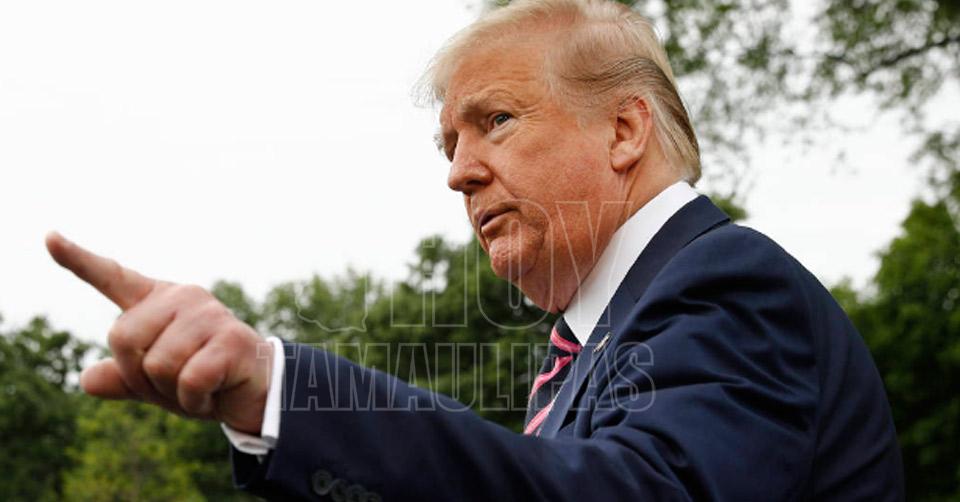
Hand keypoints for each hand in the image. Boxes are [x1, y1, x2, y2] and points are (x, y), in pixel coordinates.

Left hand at [45, 232, 272, 434]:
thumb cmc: (204, 381)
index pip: (112, 277)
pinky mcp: (230, 338)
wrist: (257, 394)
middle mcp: (182, 298)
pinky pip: (188, 380)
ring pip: (156, 364)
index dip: (78, 260)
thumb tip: (88, 379)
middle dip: (140, 376)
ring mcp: (208, 314)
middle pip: (123, 338)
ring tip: (200, 387)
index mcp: (158, 302)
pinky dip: (194, 401)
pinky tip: (213, 393)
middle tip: (174, 384)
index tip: (49, 238)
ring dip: (172, 393)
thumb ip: (122, 378)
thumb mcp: (155, 383)